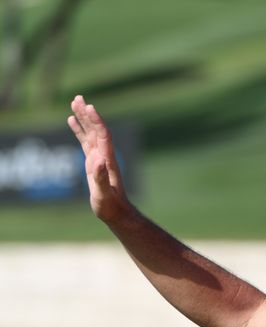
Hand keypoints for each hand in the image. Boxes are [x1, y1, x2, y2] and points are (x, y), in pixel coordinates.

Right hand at [67, 95, 130, 221]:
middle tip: (78, 98)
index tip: (89, 108)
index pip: (103, 136)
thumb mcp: (104, 195)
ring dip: (82, 118)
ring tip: (74, 102)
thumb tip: (98, 161)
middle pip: (96, 129)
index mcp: (108, 160)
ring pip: (90, 133)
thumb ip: (101, 179)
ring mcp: (99, 157)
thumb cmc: (110, 206)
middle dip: (87, 114)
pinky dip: (78, 130)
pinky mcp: (93, 162)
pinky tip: (71, 120)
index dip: (96, 122)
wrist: (116, 212)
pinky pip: (85, 142)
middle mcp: (104, 155)